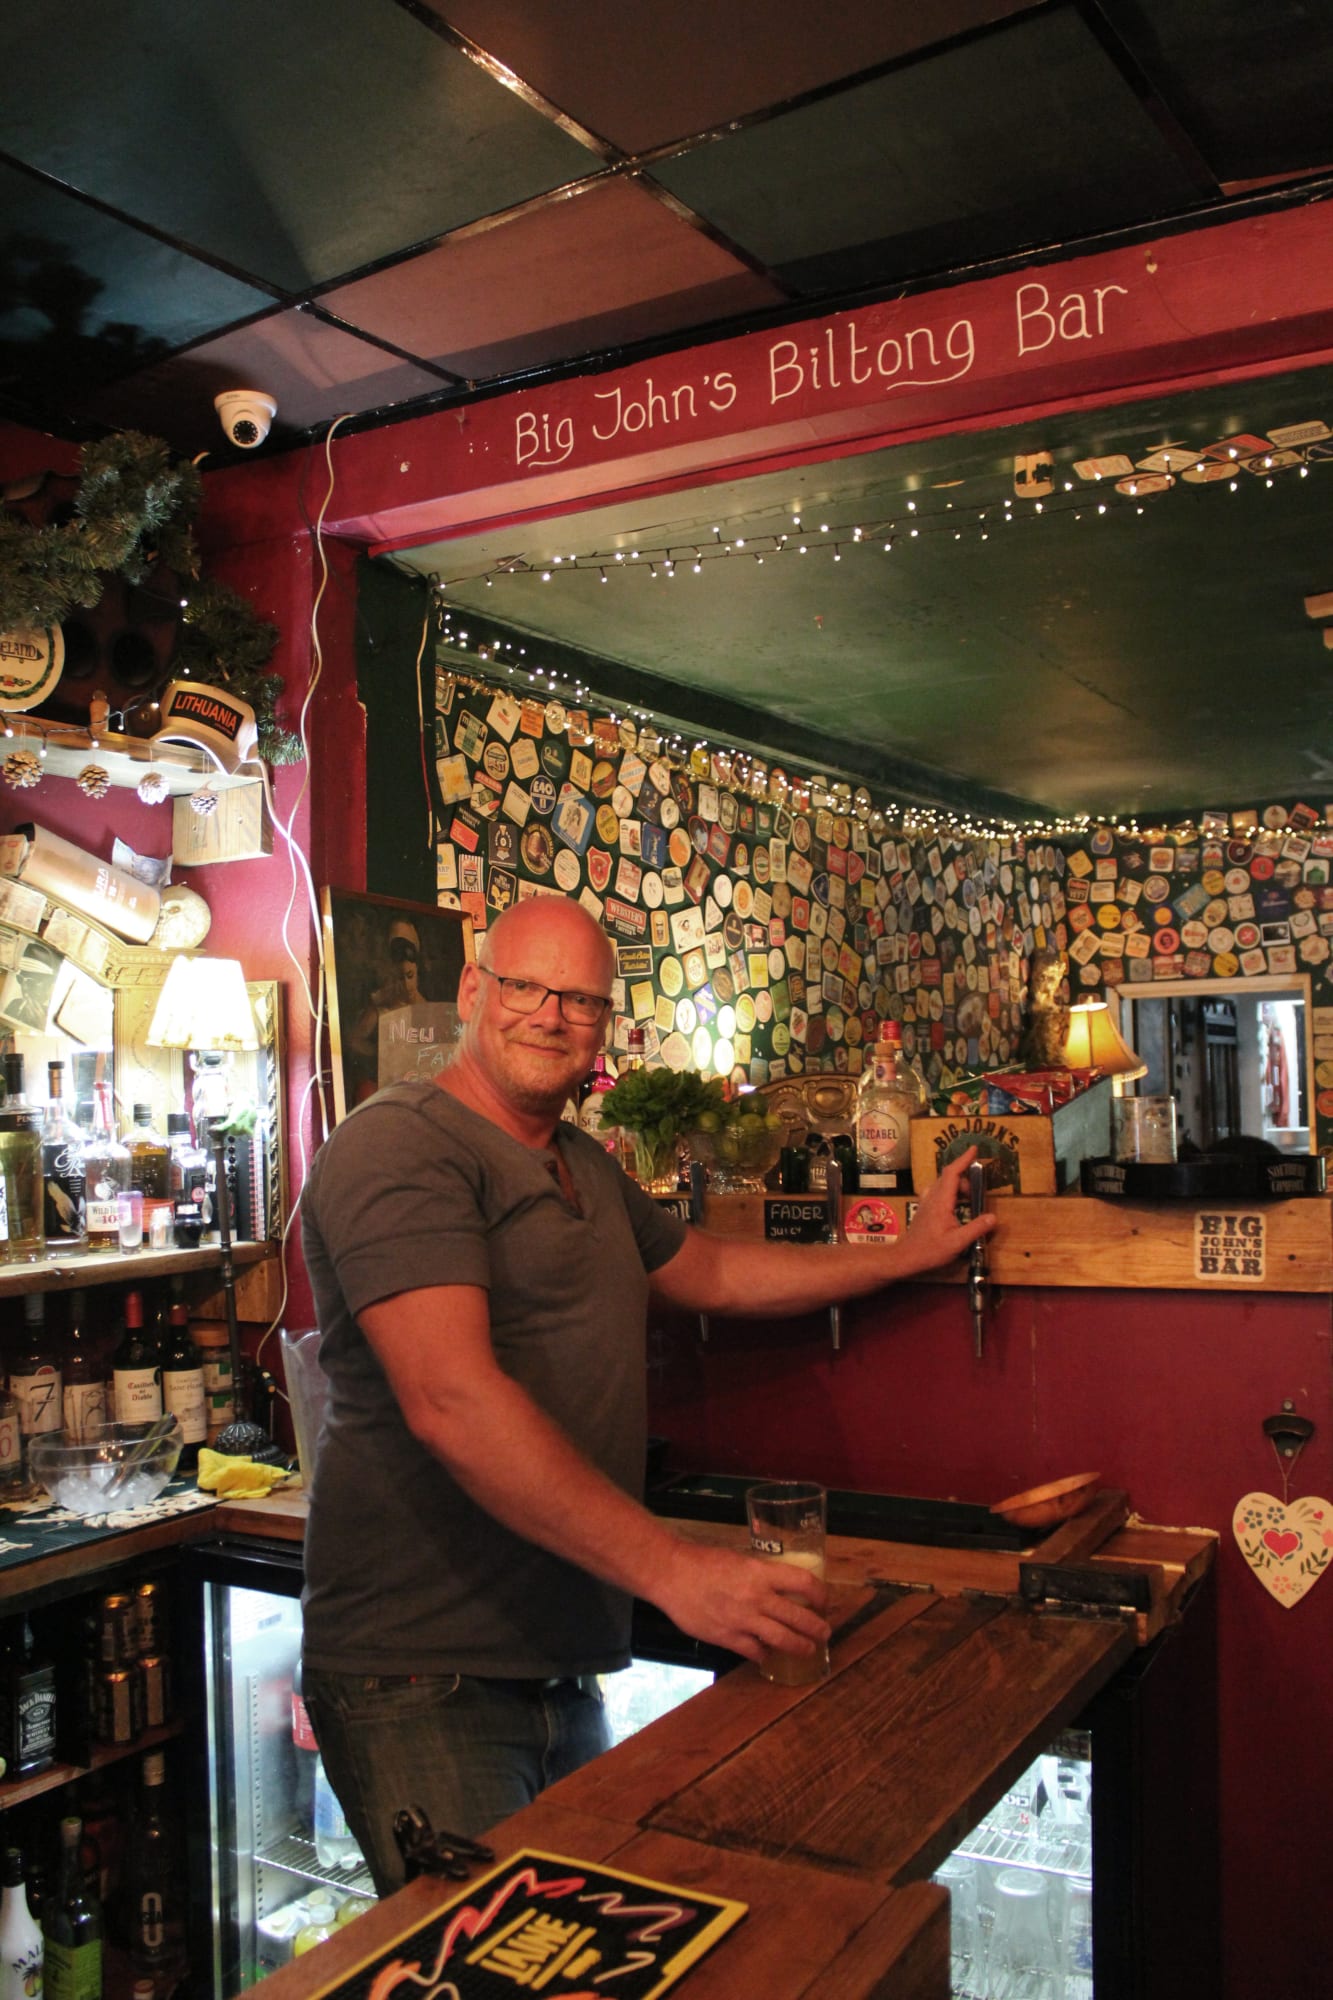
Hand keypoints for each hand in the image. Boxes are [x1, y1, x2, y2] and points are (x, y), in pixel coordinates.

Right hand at [653, 1539, 830, 1665]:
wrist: (671, 1574)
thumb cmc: (703, 1561)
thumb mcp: (739, 1559)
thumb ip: (759, 1574)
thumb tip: (777, 1586)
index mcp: (761, 1572)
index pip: (804, 1583)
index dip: (820, 1594)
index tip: (824, 1601)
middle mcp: (757, 1597)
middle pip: (799, 1617)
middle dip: (817, 1628)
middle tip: (825, 1632)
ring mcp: (743, 1620)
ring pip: (782, 1639)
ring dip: (800, 1646)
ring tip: (808, 1650)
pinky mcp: (727, 1637)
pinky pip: (754, 1651)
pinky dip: (764, 1654)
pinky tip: (767, 1655)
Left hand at [902, 1144, 995, 1274]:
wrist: (906, 1257)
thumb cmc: (930, 1250)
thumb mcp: (957, 1242)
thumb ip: (976, 1229)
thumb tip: (993, 1217)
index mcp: (941, 1201)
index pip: (952, 1173)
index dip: (963, 1159)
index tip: (974, 1149)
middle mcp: (932, 1197)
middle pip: (949, 1177)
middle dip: (965, 1179)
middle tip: (977, 1194)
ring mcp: (926, 1202)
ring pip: (943, 1184)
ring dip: (958, 1185)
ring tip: (969, 1199)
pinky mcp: (924, 1208)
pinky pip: (938, 1191)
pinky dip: (950, 1191)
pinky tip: (955, 1206)